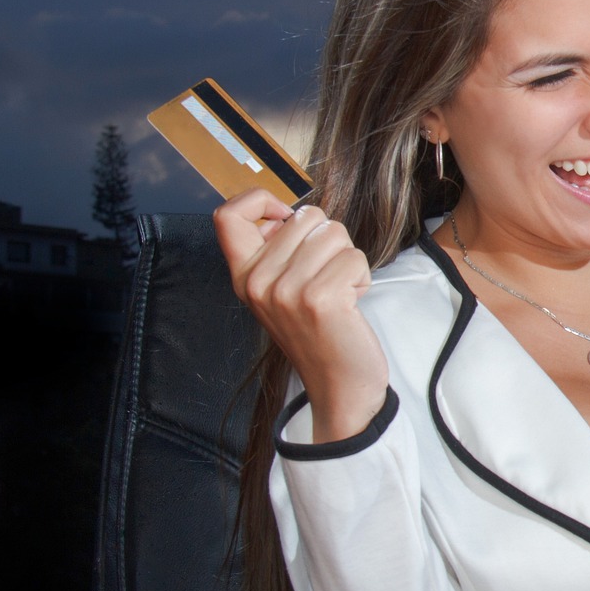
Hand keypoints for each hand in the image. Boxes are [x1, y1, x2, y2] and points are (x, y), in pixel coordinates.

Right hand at [213, 189, 388, 443]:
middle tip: (325, 278)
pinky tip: (350, 304)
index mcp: (242, 276)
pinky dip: (362, 276)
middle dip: (328, 240)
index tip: (284, 218)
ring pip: (334, 233)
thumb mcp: (281, 291)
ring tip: (338, 292)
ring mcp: (286, 291)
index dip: (260, 201)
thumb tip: (291, 212)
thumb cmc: (319, 332)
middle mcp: (257, 282)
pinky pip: (354, 257)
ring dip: (347, 259)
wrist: (339, 388)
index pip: (227, 214)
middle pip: (304, 216)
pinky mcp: (319, 299)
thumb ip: (279, 251)